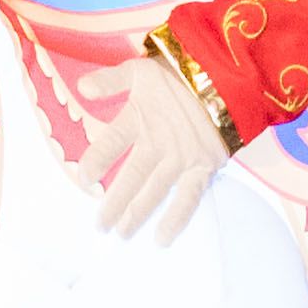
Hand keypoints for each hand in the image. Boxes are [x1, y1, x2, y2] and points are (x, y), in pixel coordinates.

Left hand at [78, 47, 229, 243]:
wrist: (225, 78)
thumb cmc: (180, 75)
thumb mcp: (141, 69)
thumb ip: (111, 80)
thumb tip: (82, 88)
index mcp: (139, 118)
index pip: (111, 142)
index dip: (96, 160)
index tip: (83, 178)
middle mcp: (157, 143)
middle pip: (130, 177)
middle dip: (113, 203)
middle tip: (99, 226)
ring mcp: (180, 158)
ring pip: (154, 192)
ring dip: (137, 215)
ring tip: (122, 234)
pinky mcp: (203, 167)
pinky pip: (188, 198)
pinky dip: (176, 219)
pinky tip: (162, 239)